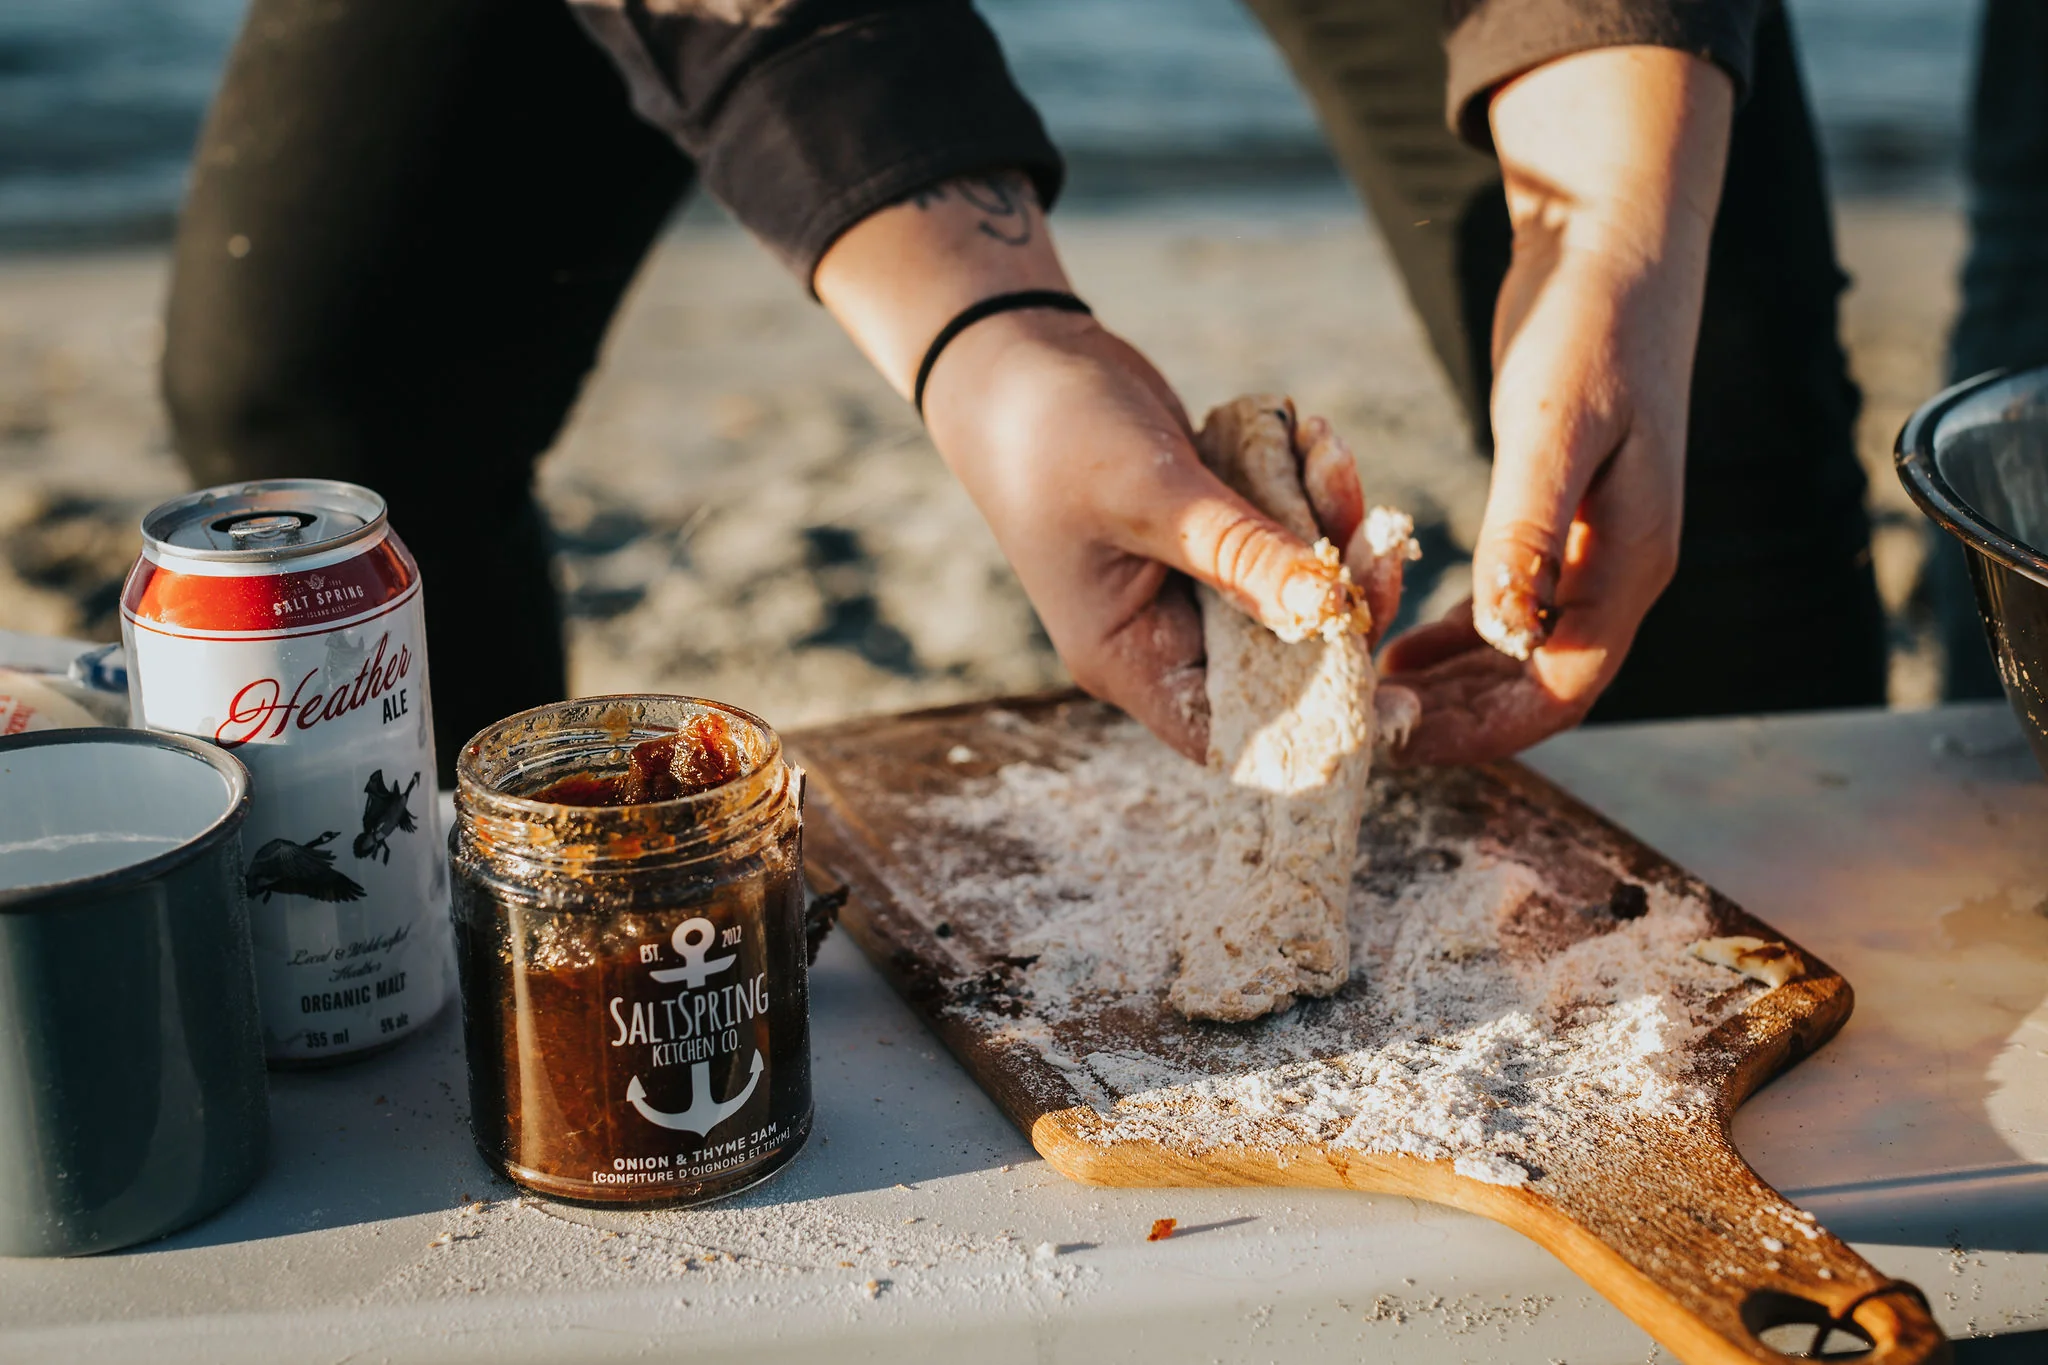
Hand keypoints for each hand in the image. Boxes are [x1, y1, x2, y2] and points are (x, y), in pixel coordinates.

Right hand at [928, 323, 1403, 758]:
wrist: (1017, 355)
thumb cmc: (1052, 432)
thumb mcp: (1148, 492)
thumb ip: (1239, 553)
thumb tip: (1333, 609)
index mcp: (1130, 659)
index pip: (1234, 734)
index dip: (1315, 728)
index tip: (1393, 692)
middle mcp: (1164, 637)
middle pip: (1284, 659)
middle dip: (1341, 598)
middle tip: (1383, 534)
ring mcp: (1191, 585)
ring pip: (1295, 590)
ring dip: (1332, 528)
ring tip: (1330, 451)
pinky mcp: (1213, 537)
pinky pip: (1285, 537)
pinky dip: (1310, 492)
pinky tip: (1312, 436)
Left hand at [1381, 46, 1732, 765]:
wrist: (1615, 247)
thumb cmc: (1586, 326)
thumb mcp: (1549, 426)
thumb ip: (1526, 530)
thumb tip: (1504, 635)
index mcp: (1630, 559)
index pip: (1564, 688)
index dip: (1486, 729)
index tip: (1401, 739)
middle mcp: (1620, 567)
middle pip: (1541, 685)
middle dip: (1460, 717)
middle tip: (1366, 727)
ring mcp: (1594, 546)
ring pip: (1524, 654)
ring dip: (1456, 684)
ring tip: (1373, 693)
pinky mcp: (1560, 519)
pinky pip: (1514, 607)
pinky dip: (1461, 636)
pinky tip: (1403, 641)